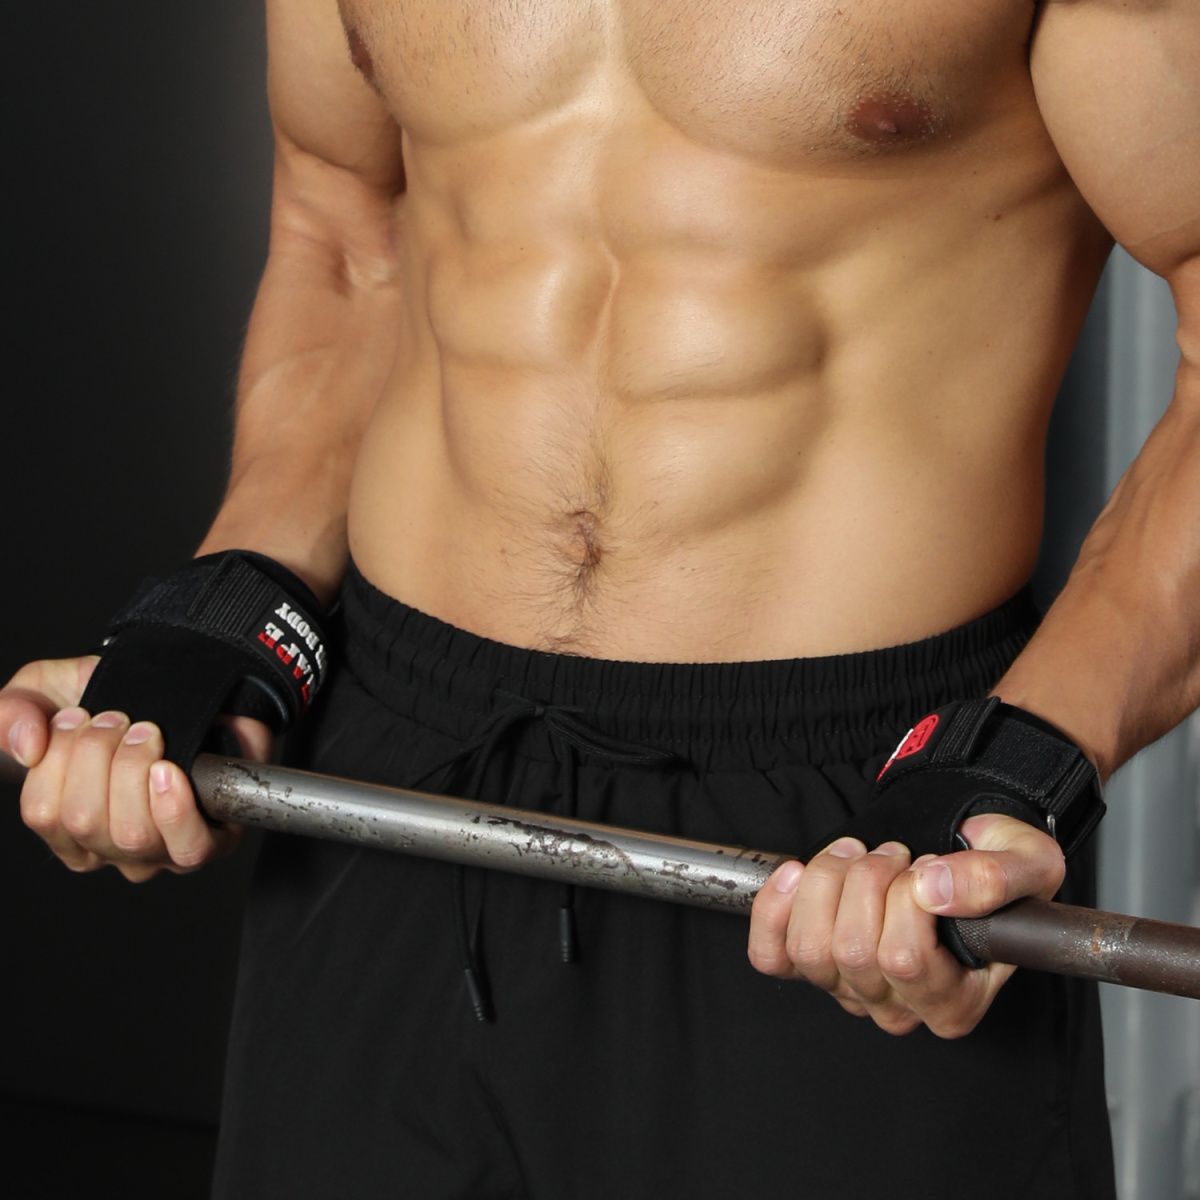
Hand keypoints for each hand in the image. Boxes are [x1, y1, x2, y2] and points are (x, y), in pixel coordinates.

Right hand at [2, 656, 268, 881]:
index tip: (78, 715)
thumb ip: (14, 711)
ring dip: (136, 769)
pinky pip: (186, 847)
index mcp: (66, 827)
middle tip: (118, 720)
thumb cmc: (113, 698)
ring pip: (131, 834)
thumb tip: (27, 747)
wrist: (182, 689)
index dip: (58, 757)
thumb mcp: (48, 690)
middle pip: (85, 822)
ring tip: (148, 733)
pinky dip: (174, 808)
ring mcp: (156, 852)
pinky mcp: (205, 845)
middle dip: (100, 755)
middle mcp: (107, 848)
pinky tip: (167, 772)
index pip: (43, 813)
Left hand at [746, 812, 1065, 1036]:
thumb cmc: (993, 865)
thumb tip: (936, 889)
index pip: (905, 959)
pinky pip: (771, 956)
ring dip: (828, 882)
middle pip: (853, 952)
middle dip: (868, 879)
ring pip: (811, 949)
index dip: (906, 897)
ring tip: (857, 855)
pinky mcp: (809, 965)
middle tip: (893, 853)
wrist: (956, 846)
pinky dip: (774, 910)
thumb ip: (994, 878)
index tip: (927, 865)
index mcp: (955, 1001)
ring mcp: (849, 989)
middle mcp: (899, 1007)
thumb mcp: (1025, 862)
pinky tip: (798, 873)